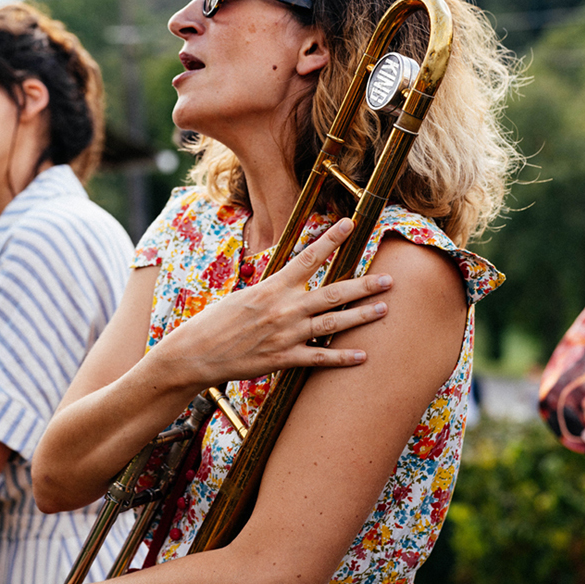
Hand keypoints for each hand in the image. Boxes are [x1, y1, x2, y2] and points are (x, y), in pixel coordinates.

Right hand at [160, 217, 391, 389]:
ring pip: (333, 323)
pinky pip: (320, 357)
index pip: (307, 258)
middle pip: (332, 293)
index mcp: (271, 288)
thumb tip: (289, 282)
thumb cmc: (214, 323)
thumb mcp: (241, 297)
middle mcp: (283, 309)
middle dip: (364, 285)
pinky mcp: (284, 358)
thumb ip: (270, 291)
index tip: (351, 224)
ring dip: (362, 316)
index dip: (331, 240)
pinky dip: (343, 357)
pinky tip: (362, 355)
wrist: (195, 353)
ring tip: (384, 309)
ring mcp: (286, 334)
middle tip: (389, 280)